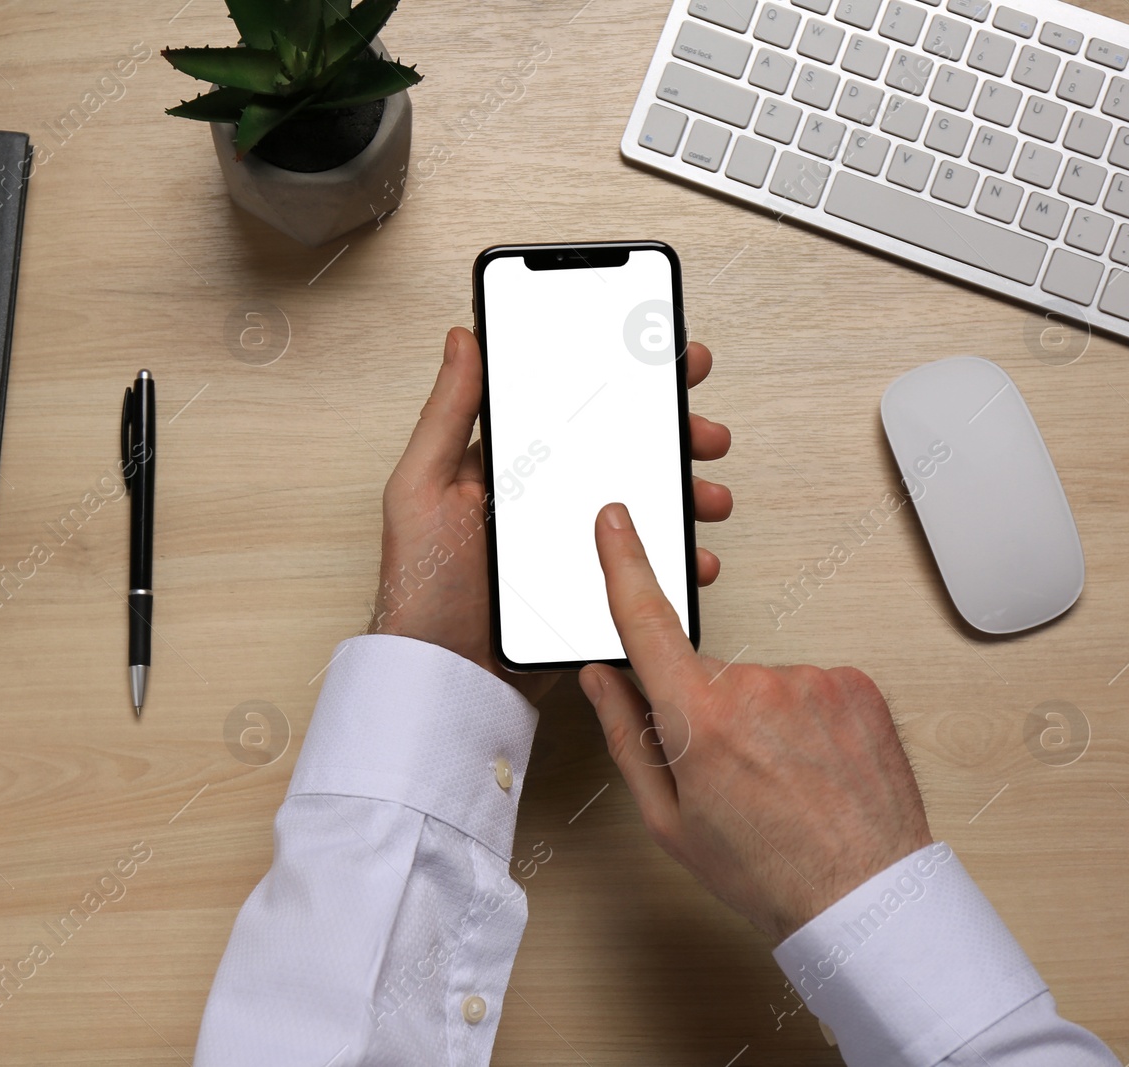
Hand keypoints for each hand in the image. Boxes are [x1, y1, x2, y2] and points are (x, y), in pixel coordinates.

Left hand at [369, 327, 733, 698]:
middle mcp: (545, 499)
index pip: (571, 404)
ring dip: (686, 492)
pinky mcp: (592, 589)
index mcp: (508, 465)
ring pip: (644, 504)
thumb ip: (446, 414)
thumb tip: (463, 337)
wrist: (444, 679)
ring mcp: (573, 544)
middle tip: (703, 431)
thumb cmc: (420, 588)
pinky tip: (695, 555)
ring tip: (708, 497)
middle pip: (621, 450)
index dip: (621, 377)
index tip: (664, 354)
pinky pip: (645, 564)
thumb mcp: (421, 488)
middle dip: (672, 434)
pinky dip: (678, 556)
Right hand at [578, 505, 932, 942]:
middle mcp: (757, 685)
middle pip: (706, 673)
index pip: (646, 621)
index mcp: (699, 719)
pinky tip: (816, 767)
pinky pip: (809, 686)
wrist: (866, 894)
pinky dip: (806, 719)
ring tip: (785, 781)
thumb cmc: (768, 871)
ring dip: (763, 718)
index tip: (615, 522)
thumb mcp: (669, 819)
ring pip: (762, 683)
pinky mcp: (855, 683)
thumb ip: (627, 735)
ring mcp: (812, 679)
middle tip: (732, 775)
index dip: (624, 562)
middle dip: (706, 710)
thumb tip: (601, 679)